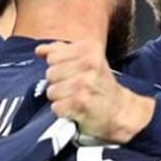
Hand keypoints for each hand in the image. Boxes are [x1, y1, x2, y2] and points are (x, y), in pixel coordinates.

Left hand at [36, 40, 153, 143]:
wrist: (121, 111)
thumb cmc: (100, 84)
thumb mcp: (87, 60)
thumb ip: (62, 52)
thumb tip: (40, 49)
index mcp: (89, 49)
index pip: (53, 56)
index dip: (59, 68)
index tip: (73, 73)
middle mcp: (88, 64)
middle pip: (50, 74)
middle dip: (58, 84)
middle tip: (75, 88)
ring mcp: (84, 83)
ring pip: (51, 91)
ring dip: (60, 99)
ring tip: (75, 98)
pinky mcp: (80, 103)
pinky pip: (56, 107)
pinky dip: (63, 111)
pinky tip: (75, 109)